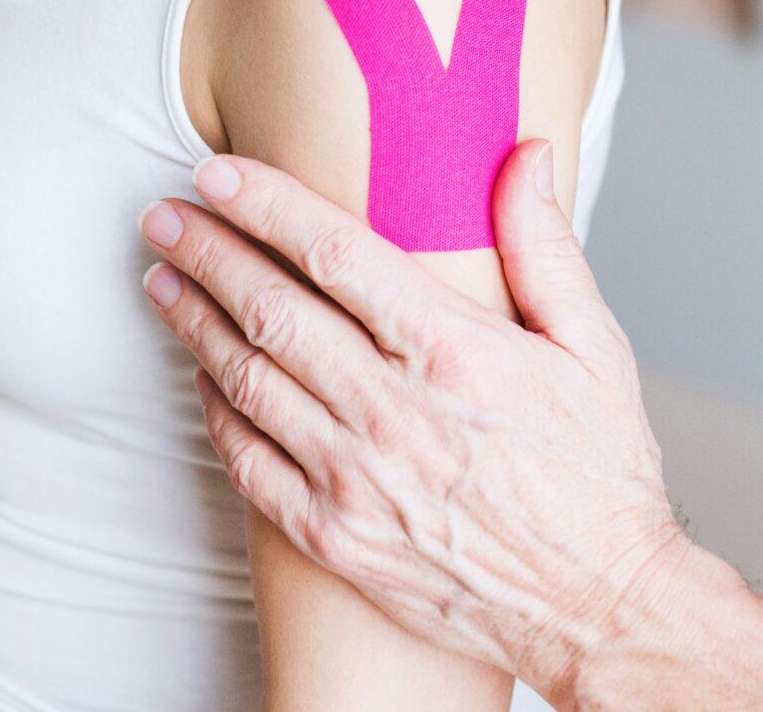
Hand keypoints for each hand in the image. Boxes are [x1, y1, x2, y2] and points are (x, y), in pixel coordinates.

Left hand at [138, 137, 692, 705]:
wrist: (601, 608)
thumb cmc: (601, 475)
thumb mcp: (595, 347)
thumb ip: (544, 244)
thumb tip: (525, 152)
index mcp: (453, 349)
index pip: (333, 252)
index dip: (265, 204)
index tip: (216, 173)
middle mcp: (393, 410)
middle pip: (270, 309)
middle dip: (206, 252)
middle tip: (161, 215)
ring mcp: (356, 479)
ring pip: (247, 380)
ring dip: (193, 323)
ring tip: (161, 279)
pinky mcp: (335, 536)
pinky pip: (250, 462)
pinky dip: (216, 413)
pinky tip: (201, 377)